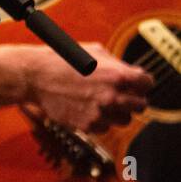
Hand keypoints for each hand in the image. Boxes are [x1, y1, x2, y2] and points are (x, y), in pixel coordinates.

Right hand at [23, 42, 152, 134]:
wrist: (34, 76)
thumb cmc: (61, 60)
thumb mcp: (94, 52)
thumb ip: (117, 65)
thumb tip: (132, 74)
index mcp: (119, 75)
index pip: (148, 83)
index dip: (140, 83)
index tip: (133, 84)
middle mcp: (113, 95)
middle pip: (141, 105)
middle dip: (132, 100)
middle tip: (119, 96)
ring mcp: (101, 112)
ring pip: (124, 120)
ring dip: (116, 113)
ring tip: (100, 103)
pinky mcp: (87, 125)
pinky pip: (104, 129)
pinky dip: (98, 121)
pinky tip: (86, 109)